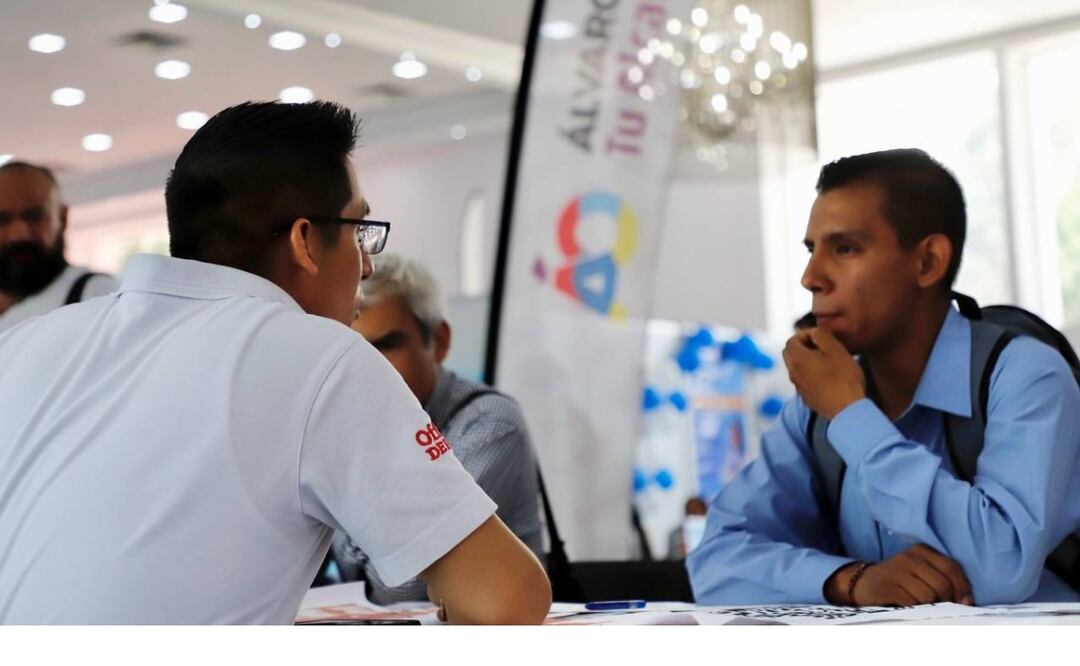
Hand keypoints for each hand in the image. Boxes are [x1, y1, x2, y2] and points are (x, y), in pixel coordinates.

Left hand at [782, 327, 865, 419]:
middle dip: (803, 346)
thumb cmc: (844, 378)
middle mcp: (793, 374)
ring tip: (828, 361)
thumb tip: (814, 332)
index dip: (805, 334)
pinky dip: (811, 375)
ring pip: (797, 368)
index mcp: (797, 360)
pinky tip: (829, 377)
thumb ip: (822, 335)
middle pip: (791, 354)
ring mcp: (799, 388)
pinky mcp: (806, 398)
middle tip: (822, 346)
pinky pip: (804, 381)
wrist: (847, 409)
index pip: (791, 340)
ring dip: (808, 360)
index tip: (821, 336)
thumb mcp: (835, 350)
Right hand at [825, 544, 973, 606]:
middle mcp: (908, 557)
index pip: (951, 568)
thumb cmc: (899, 581)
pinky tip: (908, 607)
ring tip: (919, 605)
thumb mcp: (921, 571)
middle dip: (945, 601)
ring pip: (928, 597)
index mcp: (921, 551)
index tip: (964, 603)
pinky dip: (914, 610)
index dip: (962, 588)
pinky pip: (912, 604)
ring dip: (928, 607)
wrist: (861, 583)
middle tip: (937, 607)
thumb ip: (944, 580)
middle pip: (942, 585)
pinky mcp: (886, 587)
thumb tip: (967, 601)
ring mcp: (896, 571)